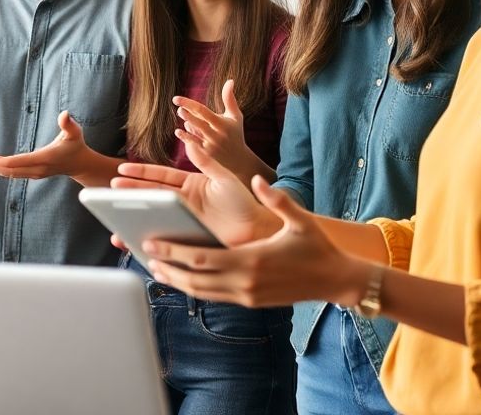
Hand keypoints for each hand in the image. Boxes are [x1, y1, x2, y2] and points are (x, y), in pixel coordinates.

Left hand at [0, 111, 112, 183]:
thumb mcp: (75, 133)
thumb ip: (68, 124)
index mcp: (44, 159)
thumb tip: (65, 113)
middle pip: (10, 170)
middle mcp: (37, 169)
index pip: (19, 162)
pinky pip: (14, 174)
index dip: (2, 162)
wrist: (80, 164)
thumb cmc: (76, 145)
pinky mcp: (33, 174)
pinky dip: (0, 170)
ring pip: (10, 174)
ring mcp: (35, 174)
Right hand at [112, 142, 279, 246]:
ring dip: (133, 218)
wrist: (257, 230)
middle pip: (150, 195)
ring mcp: (182, 221)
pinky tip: (133, 243)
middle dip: (129, 191)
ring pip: (152, 217)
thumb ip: (207, 161)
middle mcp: (183, 202)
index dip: (141, 172)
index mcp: (190, 184)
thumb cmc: (245, 201)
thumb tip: (190, 141)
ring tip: (113, 220)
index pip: (160, 175)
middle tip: (109, 188)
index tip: (121, 168)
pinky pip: (162, 239)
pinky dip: (146, 241)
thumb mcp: (225, 178)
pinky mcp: (185, 239)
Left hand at [142, 176, 365, 307]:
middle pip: (194, 279)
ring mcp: (247, 295)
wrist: (336, 280)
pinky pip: (215, 296)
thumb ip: (277, 199)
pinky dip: (195, 288)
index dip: (173, 251)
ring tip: (155, 267)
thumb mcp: (300, 220)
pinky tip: (183, 279)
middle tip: (144, 253)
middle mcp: (245, 282)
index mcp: (251, 261)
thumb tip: (258, 178)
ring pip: (201, 292)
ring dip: (177, 281)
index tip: (152, 241)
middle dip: (167, 266)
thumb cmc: (317, 247)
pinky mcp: (250, 302)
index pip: (201, 259)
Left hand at [174, 80, 264, 179]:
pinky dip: (185, 137)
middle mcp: (216, 133)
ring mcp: (211, 144)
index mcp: (222, 123)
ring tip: (180, 113)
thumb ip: (230, 99)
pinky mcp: (207, 153)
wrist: (239, 159)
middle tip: (179, 107)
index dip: (189, 103)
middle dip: (187, 114)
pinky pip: (194, 143)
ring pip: (195, 132)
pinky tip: (178, 131)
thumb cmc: (236, 134)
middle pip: (198, 121)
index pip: (202, 111)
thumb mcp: (235, 116)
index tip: (176, 99)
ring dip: (187, 123)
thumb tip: (230, 80)